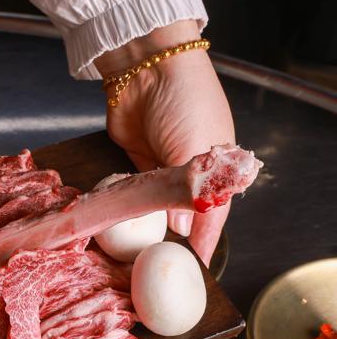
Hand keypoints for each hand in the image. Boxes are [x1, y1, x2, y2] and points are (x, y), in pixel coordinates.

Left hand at [95, 21, 235, 264]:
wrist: (146, 69)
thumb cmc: (184, 102)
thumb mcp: (192, 148)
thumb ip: (185, 190)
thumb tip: (181, 227)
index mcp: (219, 168)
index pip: (212, 217)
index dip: (202, 244)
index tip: (193, 268)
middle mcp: (192, 172)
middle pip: (182, 217)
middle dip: (169, 241)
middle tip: (155, 266)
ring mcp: (162, 169)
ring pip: (155, 209)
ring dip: (145, 227)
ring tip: (134, 256)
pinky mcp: (136, 165)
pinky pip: (134, 194)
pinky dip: (129, 209)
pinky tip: (120, 228)